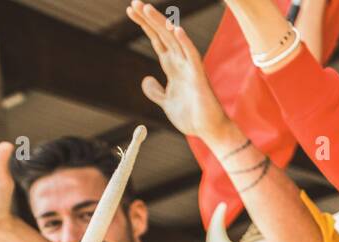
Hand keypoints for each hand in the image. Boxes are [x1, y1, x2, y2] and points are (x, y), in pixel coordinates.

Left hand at [128, 1, 229, 140]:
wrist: (208, 131)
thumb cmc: (191, 117)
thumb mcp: (166, 103)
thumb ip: (155, 91)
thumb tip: (146, 79)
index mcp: (173, 68)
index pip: (157, 41)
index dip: (145, 26)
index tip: (130, 12)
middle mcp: (181, 63)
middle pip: (162, 35)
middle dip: (148, 19)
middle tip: (134, 3)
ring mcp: (190, 68)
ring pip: (174, 40)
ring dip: (161, 24)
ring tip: (147, 9)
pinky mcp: (199, 77)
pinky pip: (192, 56)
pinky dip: (184, 42)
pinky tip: (175, 29)